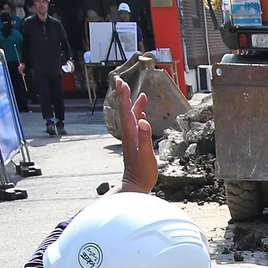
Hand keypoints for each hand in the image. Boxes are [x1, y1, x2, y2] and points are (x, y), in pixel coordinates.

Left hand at [117, 79, 157, 194]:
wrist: (136, 185)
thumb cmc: (142, 173)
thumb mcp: (146, 155)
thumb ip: (144, 138)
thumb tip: (143, 121)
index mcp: (130, 134)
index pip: (126, 111)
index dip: (124, 96)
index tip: (121, 83)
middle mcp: (129, 134)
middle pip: (126, 111)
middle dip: (125, 96)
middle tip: (123, 82)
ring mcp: (132, 139)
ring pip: (132, 118)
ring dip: (135, 106)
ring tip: (141, 96)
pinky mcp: (136, 144)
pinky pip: (136, 127)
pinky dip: (139, 118)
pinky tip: (143, 116)